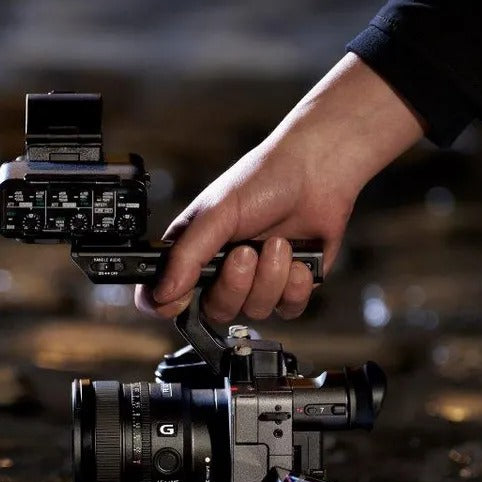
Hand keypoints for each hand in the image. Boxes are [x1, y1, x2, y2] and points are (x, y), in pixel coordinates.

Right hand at [135, 53, 426, 323]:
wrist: (319, 170)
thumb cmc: (266, 178)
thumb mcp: (217, 212)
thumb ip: (187, 255)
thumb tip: (162, 292)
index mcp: (194, 250)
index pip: (165, 294)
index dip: (168, 305)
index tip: (181, 301)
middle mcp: (223, 269)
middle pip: (216, 309)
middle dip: (235, 284)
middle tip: (246, 252)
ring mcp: (258, 280)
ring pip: (255, 310)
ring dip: (270, 278)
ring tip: (279, 244)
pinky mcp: (291, 285)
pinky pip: (287, 309)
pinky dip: (295, 285)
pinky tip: (299, 258)